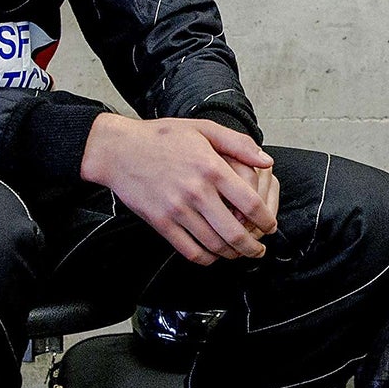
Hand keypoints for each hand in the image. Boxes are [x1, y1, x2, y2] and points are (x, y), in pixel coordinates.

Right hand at [80, 114, 277, 264]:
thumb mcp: (203, 128)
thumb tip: (267, 161)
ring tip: (239, 253)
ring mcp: (177, 210)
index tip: (270, 226)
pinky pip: (189, 250)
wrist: (118, 150)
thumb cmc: (160, 137)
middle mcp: (196, 192)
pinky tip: (212, 256)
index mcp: (211, 168)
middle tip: (259, 250)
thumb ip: (238, 144)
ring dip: (232, 254)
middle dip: (253, 246)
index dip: (266, 219)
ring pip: (214, 245)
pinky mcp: (160, 223)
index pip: (250, 203)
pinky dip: (206, 259)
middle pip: (235, 232)